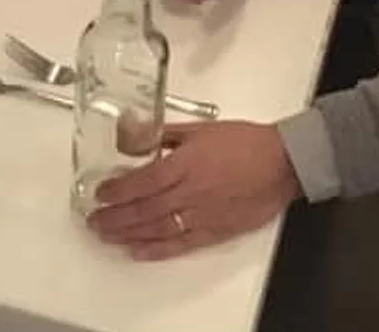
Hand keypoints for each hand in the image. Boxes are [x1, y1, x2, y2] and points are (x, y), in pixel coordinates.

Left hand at [86, 122, 303, 259]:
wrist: (283, 163)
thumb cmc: (246, 142)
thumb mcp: (201, 129)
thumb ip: (166, 134)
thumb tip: (135, 133)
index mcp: (187, 164)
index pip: (143, 181)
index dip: (118, 190)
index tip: (100, 193)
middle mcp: (191, 192)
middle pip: (145, 209)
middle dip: (115, 217)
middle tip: (94, 220)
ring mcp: (203, 214)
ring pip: (158, 228)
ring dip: (129, 234)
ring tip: (108, 235)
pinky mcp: (216, 231)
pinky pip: (181, 244)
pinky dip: (157, 249)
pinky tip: (138, 250)